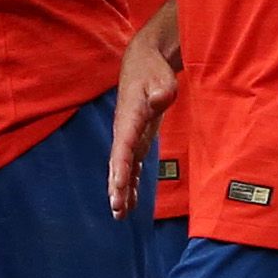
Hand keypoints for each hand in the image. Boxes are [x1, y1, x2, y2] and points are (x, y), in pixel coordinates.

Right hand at [107, 24, 177, 218]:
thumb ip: (161, 89)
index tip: (117, 188)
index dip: (119, 169)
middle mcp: (124, 132)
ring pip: (122, 169)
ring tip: (119, 215)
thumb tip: (161, 98)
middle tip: (116, 210)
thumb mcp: (160, 77)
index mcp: (128, 119)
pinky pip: (130, 165)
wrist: (143, 62)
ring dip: (120, 191)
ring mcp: (129, 137)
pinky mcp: (136, 139)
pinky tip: (130, 203)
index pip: (122, 148)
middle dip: (116, 187)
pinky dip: (129, 184)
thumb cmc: (152, 70)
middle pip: (118, 164)